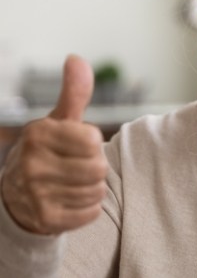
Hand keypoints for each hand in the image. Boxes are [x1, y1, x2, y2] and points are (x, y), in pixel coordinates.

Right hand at [1, 55, 107, 234]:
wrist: (18, 195)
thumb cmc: (49, 150)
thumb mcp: (59, 119)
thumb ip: (74, 92)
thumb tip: (76, 58)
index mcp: (38, 134)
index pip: (94, 141)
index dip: (94, 143)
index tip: (80, 145)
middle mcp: (32, 163)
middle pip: (98, 168)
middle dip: (95, 167)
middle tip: (78, 166)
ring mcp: (35, 193)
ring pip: (97, 191)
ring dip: (92, 188)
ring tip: (74, 183)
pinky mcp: (44, 219)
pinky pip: (92, 213)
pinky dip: (88, 208)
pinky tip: (71, 200)